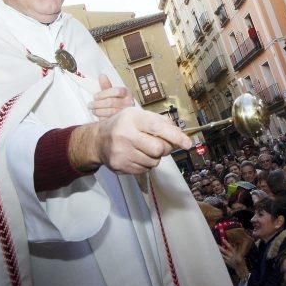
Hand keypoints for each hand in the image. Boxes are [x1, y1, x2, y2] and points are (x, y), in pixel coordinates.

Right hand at [73, 108, 191, 173]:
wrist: (98, 140)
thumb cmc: (124, 125)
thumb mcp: (138, 115)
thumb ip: (160, 122)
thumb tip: (179, 135)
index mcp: (132, 118)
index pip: (157, 127)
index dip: (175, 136)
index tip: (187, 143)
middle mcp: (125, 135)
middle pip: (158, 149)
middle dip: (165, 149)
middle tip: (161, 145)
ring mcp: (121, 152)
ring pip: (153, 161)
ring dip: (155, 157)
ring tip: (145, 149)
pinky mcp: (120, 166)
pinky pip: (145, 169)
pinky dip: (146, 164)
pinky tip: (138, 155)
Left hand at [88, 74, 133, 118]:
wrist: (122, 116)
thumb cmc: (116, 101)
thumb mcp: (111, 93)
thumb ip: (106, 85)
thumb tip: (101, 75)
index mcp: (127, 93)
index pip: (117, 91)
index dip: (104, 94)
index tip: (95, 96)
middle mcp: (129, 102)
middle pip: (111, 102)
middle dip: (98, 104)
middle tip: (90, 105)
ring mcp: (126, 113)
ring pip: (110, 112)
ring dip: (98, 111)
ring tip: (93, 110)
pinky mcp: (122, 121)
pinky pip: (110, 120)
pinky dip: (102, 118)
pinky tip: (99, 116)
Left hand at [219, 238, 247, 278]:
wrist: (240, 267)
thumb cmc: (239, 259)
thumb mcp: (238, 253)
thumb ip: (234, 249)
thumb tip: (231, 244)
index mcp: (234, 252)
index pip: (230, 246)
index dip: (226, 243)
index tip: (223, 239)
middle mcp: (231, 255)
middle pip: (224, 251)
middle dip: (220, 247)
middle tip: (216, 244)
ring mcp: (228, 259)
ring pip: (222, 255)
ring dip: (218, 252)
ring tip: (214, 249)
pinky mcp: (227, 262)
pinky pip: (222, 259)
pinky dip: (219, 257)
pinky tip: (216, 255)